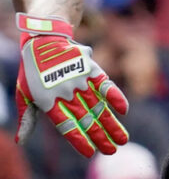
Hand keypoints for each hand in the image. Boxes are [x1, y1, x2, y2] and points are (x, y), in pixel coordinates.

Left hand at [14, 13, 128, 156]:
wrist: (43, 40)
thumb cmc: (32, 70)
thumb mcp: (25, 94)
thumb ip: (27, 118)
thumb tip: (20, 141)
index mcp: (48, 102)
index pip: (67, 126)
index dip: (79, 139)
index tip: (91, 152)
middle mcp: (66, 93)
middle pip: (87, 119)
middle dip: (101, 136)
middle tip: (113, 150)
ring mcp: (80, 81)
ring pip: (99, 106)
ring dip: (111, 123)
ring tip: (123, 138)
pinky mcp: (90, 69)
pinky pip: (104, 84)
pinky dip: (115, 96)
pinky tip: (123, 110)